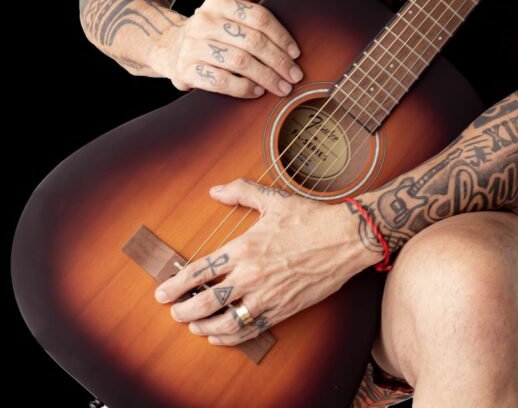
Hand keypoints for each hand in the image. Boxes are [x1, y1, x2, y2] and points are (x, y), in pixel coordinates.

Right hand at [152, 0, 301, 97]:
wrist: (171, 46)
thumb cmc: (214, 24)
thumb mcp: (232, 1)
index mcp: (218, 1)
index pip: (260, 17)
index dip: (282, 36)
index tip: (296, 53)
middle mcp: (204, 21)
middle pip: (252, 42)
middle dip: (278, 61)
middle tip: (294, 75)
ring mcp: (193, 46)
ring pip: (239, 62)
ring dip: (265, 77)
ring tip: (281, 87)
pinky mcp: (186, 70)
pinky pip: (220, 81)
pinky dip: (242, 88)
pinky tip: (256, 91)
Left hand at [153, 179, 381, 343]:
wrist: (345, 238)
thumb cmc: (310, 218)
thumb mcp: (273, 199)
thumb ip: (241, 192)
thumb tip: (215, 190)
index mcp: (244, 247)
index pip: (199, 271)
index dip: (176, 285)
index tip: (162, 293)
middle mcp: (251, 275)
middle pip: (205, 302)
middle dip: (183, 311)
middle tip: (175, 312)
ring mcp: (266, 295)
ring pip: (224, 322)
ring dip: (203, 328)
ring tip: (194, 326)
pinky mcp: (282, 310)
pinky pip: (249, 330)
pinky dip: (229, 337)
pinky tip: (220, 336)